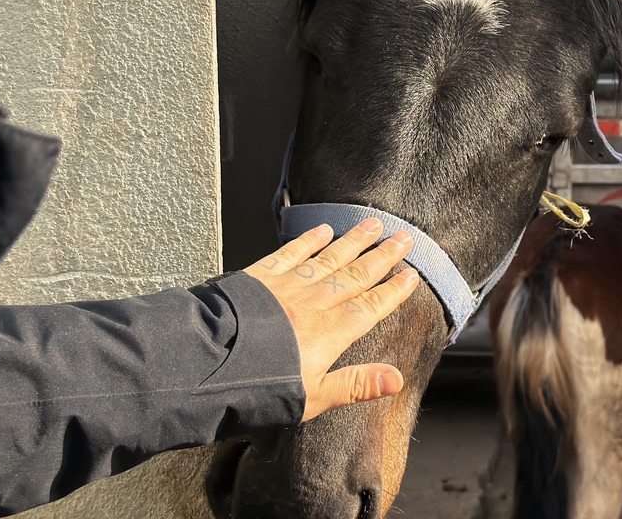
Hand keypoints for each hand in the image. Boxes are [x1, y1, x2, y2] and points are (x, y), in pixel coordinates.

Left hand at [244, 219, 418, 420]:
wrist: (210, 364)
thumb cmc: (258, 388)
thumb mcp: (313, 397)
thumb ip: (355, 384)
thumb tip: (396, 379)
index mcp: (331, 332)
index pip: (371, 306)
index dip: (393, 291)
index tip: (411, 275)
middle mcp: (315, 303)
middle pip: (357, 275)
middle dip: (383, 256)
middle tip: (405, 238)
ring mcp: (289, 286)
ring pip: (330, 257)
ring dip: (354, 241)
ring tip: (374, 224)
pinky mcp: (262, 277)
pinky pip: (291, 252)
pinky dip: (309, 240)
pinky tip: (323, 230)